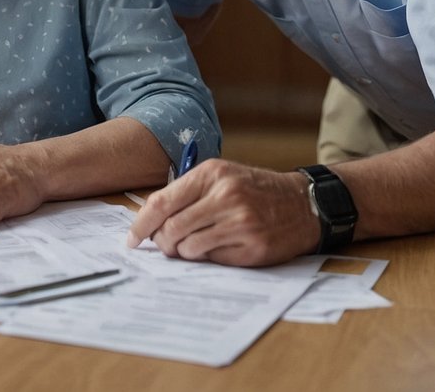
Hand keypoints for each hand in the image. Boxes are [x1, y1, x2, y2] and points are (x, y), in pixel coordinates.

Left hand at [126, 159, 319, 265]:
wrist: (302, 203)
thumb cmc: (254, 190)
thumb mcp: (221, 177)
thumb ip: (186, 193)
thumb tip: (148, 219)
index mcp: (212, 174)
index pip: (161, 202)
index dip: (141, 224)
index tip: (132, 239)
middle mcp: (226, 196)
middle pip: (171, 229)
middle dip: (162, 242)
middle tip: (166, 246)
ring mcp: (241, 223)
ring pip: (189, 247)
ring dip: (184, 252)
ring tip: (194, 245)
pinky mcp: (253, 247)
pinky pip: (213, 259)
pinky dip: (207, 258)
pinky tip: (218, 247)